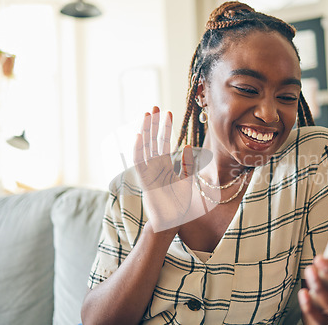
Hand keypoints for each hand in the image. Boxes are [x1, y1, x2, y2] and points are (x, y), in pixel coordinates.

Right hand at [131, 106, 194, 231]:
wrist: (171, 222)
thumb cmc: (180, 205)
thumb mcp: (188, 181)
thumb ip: (188, 164)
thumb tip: (189, 146)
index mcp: (165, 166)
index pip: (164, 142)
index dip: (165, 128)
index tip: (168, 113)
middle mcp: (155, 166)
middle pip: (153, 140)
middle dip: (153, 124)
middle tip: (154, 106)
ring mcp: (149, 172)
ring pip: (145, 146)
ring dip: (145, 131)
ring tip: (147, 114)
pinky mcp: (145, 180)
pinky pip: (139, 162)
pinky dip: (138, 149)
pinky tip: (139, 136)